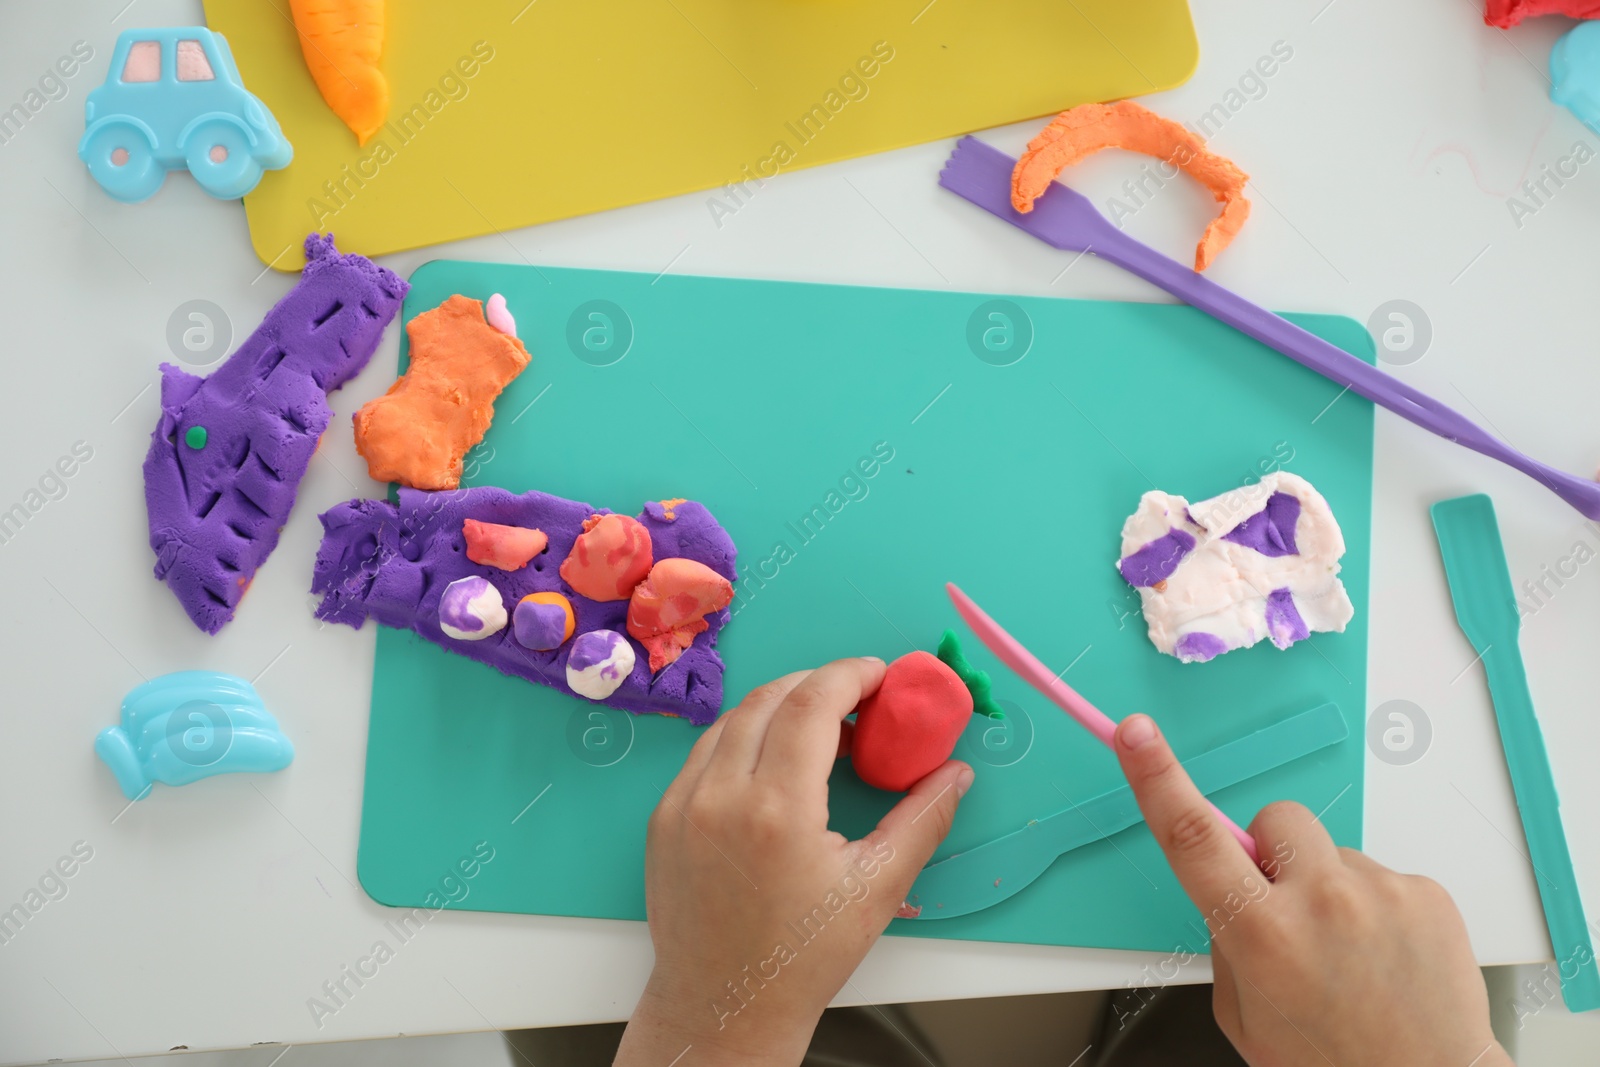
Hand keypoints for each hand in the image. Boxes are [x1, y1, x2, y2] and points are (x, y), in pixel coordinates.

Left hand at [615, 658, 973, 1066]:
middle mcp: (720, 796)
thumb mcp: (877, 889)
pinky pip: (703, 753)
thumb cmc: (801, 957)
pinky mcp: (662, 819)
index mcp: (777, 810)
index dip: (850, 675)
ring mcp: (682, 805)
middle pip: (771, 698)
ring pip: (733, 720)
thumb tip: (956, 772)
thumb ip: (922, 819)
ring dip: (778, 707)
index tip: (879, 675)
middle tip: (858, 697)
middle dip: (818, 683)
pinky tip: (773, 761)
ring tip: (820, 729)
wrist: (724, 1005)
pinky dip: (742, 738)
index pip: (813, 702)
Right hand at [1114, 713, 1512, 1066]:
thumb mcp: (1245, 1017)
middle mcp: (1321, 903)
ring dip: (1329, 891)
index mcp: (1261, 936)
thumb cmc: (1333, 1066)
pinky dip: (1375, 910)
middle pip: (1272, 822)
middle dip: (1269, 851)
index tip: (1135, 733)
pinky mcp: (1426, 893)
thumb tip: (1234, 892)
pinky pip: (1381, 877)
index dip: (1157, 778)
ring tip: (1351, 958)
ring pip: (1331, 854)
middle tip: (1285, 909)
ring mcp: (1380, 893)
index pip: (1192, 837)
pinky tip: (1385, 959)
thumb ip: (1229, 942)